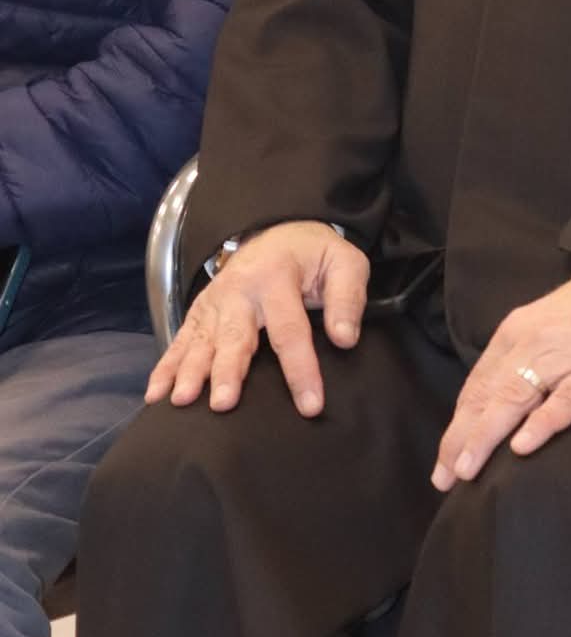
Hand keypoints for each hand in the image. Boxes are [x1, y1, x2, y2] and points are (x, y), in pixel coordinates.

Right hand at [144, 221, 370, 418]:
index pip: (290, 330)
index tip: (309, 405)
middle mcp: (240, 289)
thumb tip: (345, 338)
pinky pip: (181, 339)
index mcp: (278, 277)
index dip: (300, 369)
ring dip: (190, 371)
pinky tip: (156, 394)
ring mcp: (216, 300)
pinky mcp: (201, 310)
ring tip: (181, 401)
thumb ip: (348, 298)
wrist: (281, 231)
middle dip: (228, 371)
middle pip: (235, 336)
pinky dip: (166, 366)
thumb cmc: (315, 256)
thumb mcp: (346, 263)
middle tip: (223, 404)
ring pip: (202, 339)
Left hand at [431, 261, 570, 489]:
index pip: (478, 385)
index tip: (442, 461)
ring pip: (515, 398)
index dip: (457, 424)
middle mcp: (534, 342)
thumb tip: (500, 404)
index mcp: (519, 333)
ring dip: (486, 435)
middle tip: (444, 478)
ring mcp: (567, 355)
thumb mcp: (551, 326)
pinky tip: (523, 446)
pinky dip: (542, 422)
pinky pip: (566, 400)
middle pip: (488, 395)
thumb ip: (526, 359)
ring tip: (466, 468)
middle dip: (461, 438)